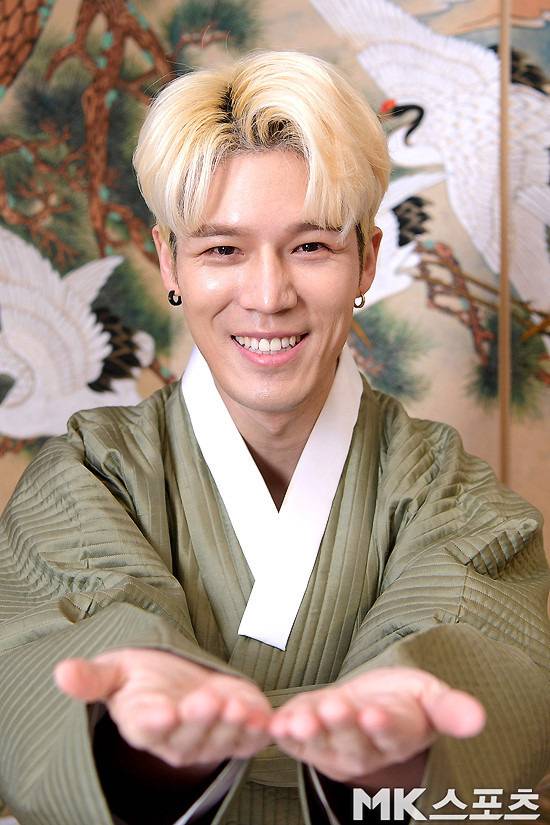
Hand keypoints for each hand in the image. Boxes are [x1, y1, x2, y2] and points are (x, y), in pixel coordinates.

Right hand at [54, 649, 271, 769]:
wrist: (178, 681)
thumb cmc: (145, 677)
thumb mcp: (116, 671)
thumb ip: (93, 678)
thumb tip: (60, 672)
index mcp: (144, 723)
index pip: (148, 726)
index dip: (156, 720)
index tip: (161, 711)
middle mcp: (177, 740)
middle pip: (188, 734)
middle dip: (198, 719)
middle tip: (205, 700)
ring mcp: (209, 740)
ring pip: (221, 737)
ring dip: (230, 723)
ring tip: (235, 704)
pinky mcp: (238, 733)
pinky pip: (249, 737)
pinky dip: (256, 729)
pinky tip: (262, 716)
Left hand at [269, 667, 484, 783]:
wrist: (370, 706)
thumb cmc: (402, 700)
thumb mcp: (430, 696)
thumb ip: (450, 709)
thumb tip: (479, 719)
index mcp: (399, 735)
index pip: (393, 734)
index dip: (384, 726)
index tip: (377, 714)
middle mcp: (366, 749)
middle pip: (354, 741)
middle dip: (344, 725)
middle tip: (336, 708)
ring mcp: (334, 748)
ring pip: (322, 744)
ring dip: (311, 731)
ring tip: (304, 718)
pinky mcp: (307, 742)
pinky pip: (294, 741)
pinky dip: (285, 733)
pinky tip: (277, 723)